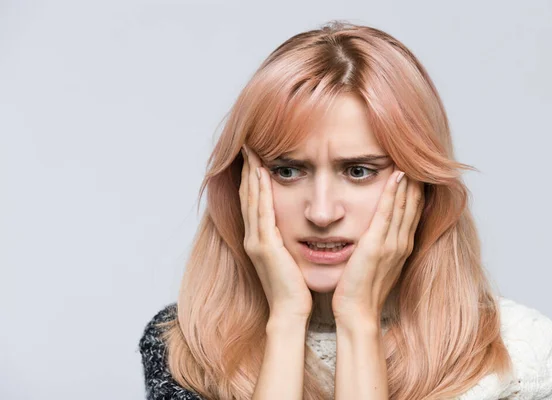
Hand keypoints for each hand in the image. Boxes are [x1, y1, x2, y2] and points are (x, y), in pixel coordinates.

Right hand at [239, 144, 312, 320]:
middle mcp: (254, 237)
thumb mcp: (288, 257)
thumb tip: (293, 225)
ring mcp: (257, 241)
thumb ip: (286, 240)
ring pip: (252, 199)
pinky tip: (263, 174)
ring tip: (252, 151)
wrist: (290, 311)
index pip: (254, 201)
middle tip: (247, 145)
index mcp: (260, 239)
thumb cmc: (293, 287)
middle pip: (248, 195)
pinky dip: (261, 191)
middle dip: (248, 169)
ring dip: (252, 173)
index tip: (255, 156)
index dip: (252, 178)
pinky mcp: (265, 246)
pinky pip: (262, 212)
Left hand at [332, 168, 424, 322]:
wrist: (358, 311)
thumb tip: (380, 233)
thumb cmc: (363, 289)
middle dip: (416, 181)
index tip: (417, 171)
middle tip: (419, 158)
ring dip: (407, 181)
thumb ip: (382, 247)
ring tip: (410, 159)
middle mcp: (401, 243)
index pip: (412, 212)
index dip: (416, 191)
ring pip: (403, 205)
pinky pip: (386, 213)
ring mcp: (391, 244)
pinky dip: (392, 194)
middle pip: (413, 205)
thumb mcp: (378, 264)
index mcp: (402, 247)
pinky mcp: (376, 245)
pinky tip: (396, 176)